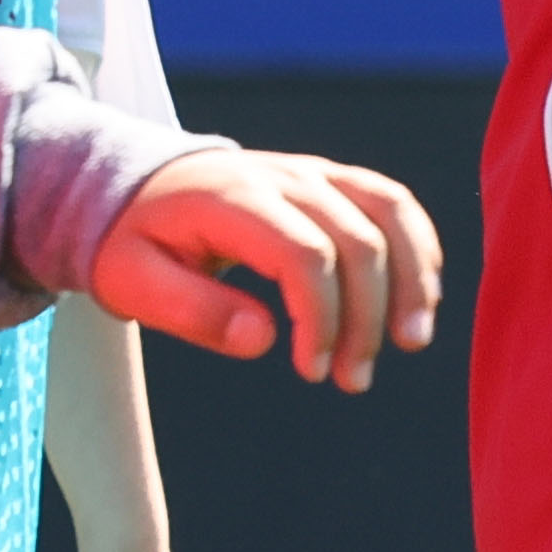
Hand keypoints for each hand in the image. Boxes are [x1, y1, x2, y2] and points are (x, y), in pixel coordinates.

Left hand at [94, 143, 442, 390]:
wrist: (140, 184)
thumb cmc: (136, 242)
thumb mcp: (133, 283)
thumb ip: (193, 311)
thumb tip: (263, 339)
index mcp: (233, 198)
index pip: (304, 254)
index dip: (321, 318)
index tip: (312, 370)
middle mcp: (284, 176)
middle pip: (356, 240)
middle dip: (366, 318)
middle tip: (354, 380)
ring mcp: (314, 172)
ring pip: (390, 213)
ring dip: (412, 281)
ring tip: (412, 341)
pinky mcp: (334, 180)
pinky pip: (394, 205)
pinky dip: (418, 252)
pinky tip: (417, 302)